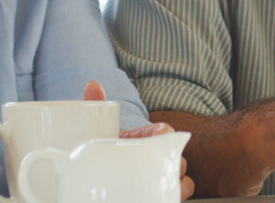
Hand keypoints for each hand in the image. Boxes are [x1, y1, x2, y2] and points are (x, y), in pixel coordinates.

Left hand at [87, 81, 196, 199]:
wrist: (89, 183)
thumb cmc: (99, 154)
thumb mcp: (98, 132)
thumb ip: (96, 106)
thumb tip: (92, 83)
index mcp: (148, 138)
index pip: (167, 131)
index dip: (166, 132)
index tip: (157, 134)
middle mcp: (159, 161)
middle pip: (180, 159)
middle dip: (175, 162)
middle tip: (155, 167)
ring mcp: (162, 183)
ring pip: (185, 184)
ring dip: (180, 186)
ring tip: (165, 189)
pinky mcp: (160, 199)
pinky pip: (176, 199)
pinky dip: (175, 199)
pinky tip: (165, 200)